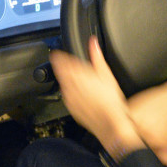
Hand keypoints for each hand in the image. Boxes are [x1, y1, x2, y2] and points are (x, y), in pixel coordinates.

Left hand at [50, 37, 144, 160]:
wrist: (110, 123)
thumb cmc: (111, 101)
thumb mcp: (106, 74)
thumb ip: (97, 56)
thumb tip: (93, 42)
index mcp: (78, 75)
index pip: (63, 62)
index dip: (59, 56)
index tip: (56, 53)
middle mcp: (71, 86)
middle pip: (60, 72)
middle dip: (59, 66)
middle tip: (58, 61)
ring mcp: (69, 98)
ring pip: (62, 84)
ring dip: (63, 78)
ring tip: (68, 75)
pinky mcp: (71, 108)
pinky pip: (66, 96)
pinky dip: (68, 91)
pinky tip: (74, 91)